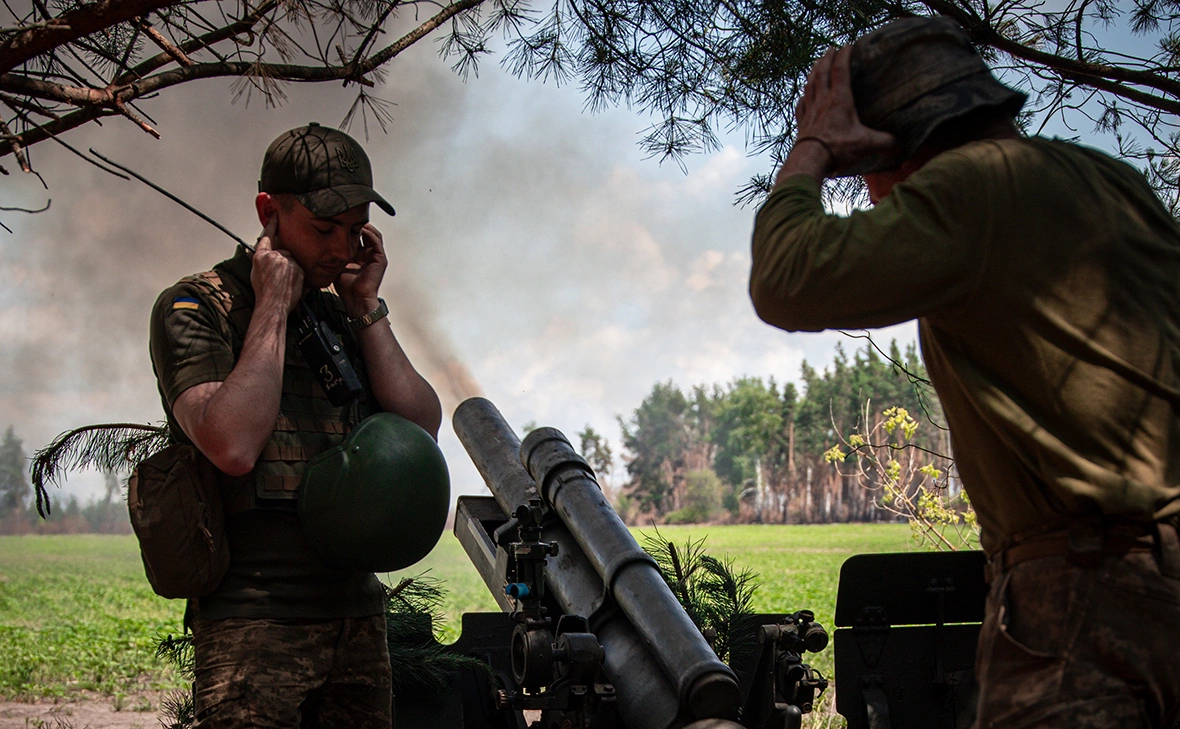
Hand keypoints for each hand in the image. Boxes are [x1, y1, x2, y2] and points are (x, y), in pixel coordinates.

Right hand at [250, 215, 302, 313]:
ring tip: (283, 283)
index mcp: (261, 256)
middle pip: (283, 251)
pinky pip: (299, 268)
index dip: (272, 225)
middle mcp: (274, 255)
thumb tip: (258, 254)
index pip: (267, 235)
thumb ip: (260, 260)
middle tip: (278, 276)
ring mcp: (287, 261)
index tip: (276, 216)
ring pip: (292, 261)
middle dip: (283, 261)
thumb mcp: (255, 272)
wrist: (273, 304)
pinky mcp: (297, 268)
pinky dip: (296, 275)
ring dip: (289, 269)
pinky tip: (290, 284)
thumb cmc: (263, 292)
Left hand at [335, 223, 387, 316]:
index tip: (341, 220)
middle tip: (349, 215)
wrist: (355, 299)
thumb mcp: (337, 265)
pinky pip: (376, 241)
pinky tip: (361, 228)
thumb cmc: (346, 287)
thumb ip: (335, 254)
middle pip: (367, 234)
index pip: (358, 237)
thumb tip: (322, 244)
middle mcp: (369, 255)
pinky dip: (369, 233)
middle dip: (358, 224)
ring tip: (356, 219)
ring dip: (365, 226)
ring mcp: (376, 257)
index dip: (351, 228)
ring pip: (373, 235)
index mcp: (360, 257)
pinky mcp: (380, 259)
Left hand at [777, 46, 897, 183]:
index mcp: (839, 99)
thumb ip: (886, 142)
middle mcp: (822, 101)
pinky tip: (804, 96)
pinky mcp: (802, 123)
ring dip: (813, 72)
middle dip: (826, 58)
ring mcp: (810, 111)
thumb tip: (901, 145)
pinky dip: (803, 96)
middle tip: (830, 49)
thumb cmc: (837, 149)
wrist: (809, 161)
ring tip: (816, 65)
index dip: (844, 55)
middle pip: (822, 72)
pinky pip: (801, 104)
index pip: (840, 70)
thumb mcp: (867, 145)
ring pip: (810, 85)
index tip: (848, 45)